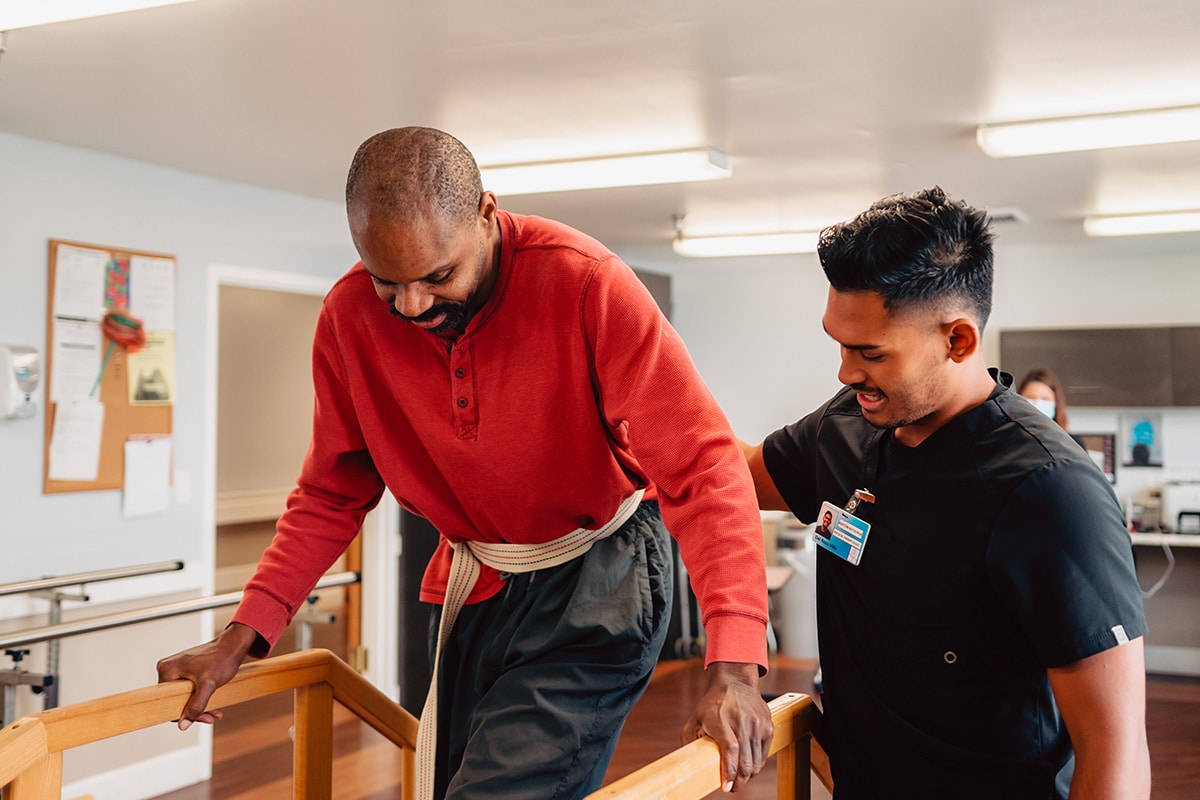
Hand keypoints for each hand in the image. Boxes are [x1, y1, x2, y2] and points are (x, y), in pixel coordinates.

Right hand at [156, 622, 258, 729]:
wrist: (234, 645)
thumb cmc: (222, 659)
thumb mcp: (208, 685)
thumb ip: (196, 705)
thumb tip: (183, 725)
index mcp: (166, 670)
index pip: (169, 702)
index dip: (184, 714)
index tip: (203, 719)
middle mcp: (168, 668)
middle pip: (177, 700)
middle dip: (196, 711)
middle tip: (212, 718)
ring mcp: (177, 669)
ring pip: (185, 697)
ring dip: (200, 707)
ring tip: (216, 713)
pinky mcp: (186, 670)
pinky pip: (189, 690)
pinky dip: (201, 698)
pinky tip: (214, 706)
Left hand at [681, 661, 773, 791]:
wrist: (736, 683)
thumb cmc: (713, 704)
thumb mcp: (695, 718)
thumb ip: (690, 740)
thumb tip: (688, 763)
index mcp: (720, 719)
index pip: (730, 749)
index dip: (729, 771)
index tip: (726, 787)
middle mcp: (741, 721)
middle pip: (745, 761)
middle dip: (739, 781)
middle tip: (732, 787)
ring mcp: (757, 724)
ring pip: (756, 762)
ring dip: (748, 775)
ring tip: (739, 777)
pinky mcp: (768, 726)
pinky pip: (764, 754)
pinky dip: (757, 764)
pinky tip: (748, 765)